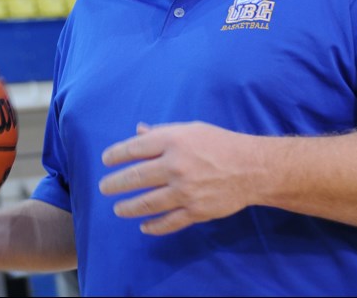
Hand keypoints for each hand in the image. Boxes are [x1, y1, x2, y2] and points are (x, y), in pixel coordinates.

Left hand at [98, 122, 257, 235]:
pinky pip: (168, 222)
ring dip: (127, 207)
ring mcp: (185, 191)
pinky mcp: (195, 211)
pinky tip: (143, 226)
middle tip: (104, 188)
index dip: (115, 155)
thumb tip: (138, 131)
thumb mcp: (190, 129)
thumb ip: (162, 133)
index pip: (133, 148)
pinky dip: (153, 227)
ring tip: (117, 208)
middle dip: (114, 184)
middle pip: (135, 177)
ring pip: (146, 203)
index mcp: (173, 141)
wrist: (252, 168)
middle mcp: (175, 166)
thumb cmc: (219, 143)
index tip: (106, 160)